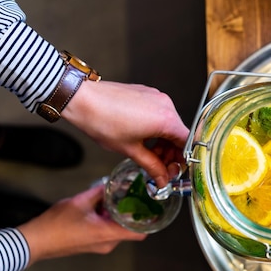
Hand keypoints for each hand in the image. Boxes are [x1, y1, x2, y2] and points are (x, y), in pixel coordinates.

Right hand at [18, 185, 146, 264]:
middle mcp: (107, 244)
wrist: (35, 241)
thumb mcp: (80, 201)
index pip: (140, 233)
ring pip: (117, 231)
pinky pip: (107, 234)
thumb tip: (110, 184)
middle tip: (133, 198)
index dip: (149, 222)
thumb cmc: (56, 224)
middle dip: (131, 215)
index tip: (152, 209)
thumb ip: (99, 192)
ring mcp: (99, 247)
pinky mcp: (91, 246)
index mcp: (108, 234)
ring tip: (113, 201)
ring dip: (117, 218)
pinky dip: (107, 222)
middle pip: (130, 230)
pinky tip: (99, 209)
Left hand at [62, 80, 189, 187]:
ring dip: (162, 142)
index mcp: (166, 119)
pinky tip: (143, 139)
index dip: (182, 160)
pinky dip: (156, 129)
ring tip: (148, 154)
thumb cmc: (103, 121)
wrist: (82, 99)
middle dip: (170, 153)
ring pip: (169, 124)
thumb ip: (151, 166)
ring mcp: (156, 97)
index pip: (187, 143)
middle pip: (178, 134)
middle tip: (160, 168)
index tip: (173, 170)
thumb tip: (162, 178)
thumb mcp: (130, 150)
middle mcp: (165, 104)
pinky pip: (159, 114)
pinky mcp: (147, 93)